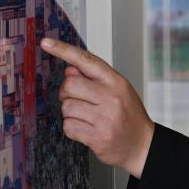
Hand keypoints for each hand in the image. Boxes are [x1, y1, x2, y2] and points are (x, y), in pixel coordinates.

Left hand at [40, 38, 154, 177]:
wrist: (142, 145)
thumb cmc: (128, 115)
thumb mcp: (118, 90)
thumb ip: (94, 79)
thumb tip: (69, 70)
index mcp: (116, 81)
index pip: (86, 60)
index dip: (64, 50)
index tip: (46, 43)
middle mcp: (111, 97)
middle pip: (69, 85)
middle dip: (67, 93)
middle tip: (76, 99)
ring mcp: (105, 118)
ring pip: (66, 108)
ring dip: (71, 113)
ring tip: (87, 118)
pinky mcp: (97, 137)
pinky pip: (69, 127)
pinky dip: (73, 128)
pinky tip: (87, 129)